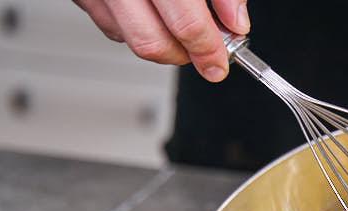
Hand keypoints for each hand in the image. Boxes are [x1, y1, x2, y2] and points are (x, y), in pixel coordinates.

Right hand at [73, 0, 249, 81]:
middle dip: (185, 55)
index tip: (220, 62)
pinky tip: (154, 10)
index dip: (208, 49)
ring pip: (131, 39)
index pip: (185, 22)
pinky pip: (112, 25)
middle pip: (152, 42)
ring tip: (184, 26)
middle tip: (206, 52)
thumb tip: (235, 22)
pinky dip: (138, 27)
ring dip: (164, 44)